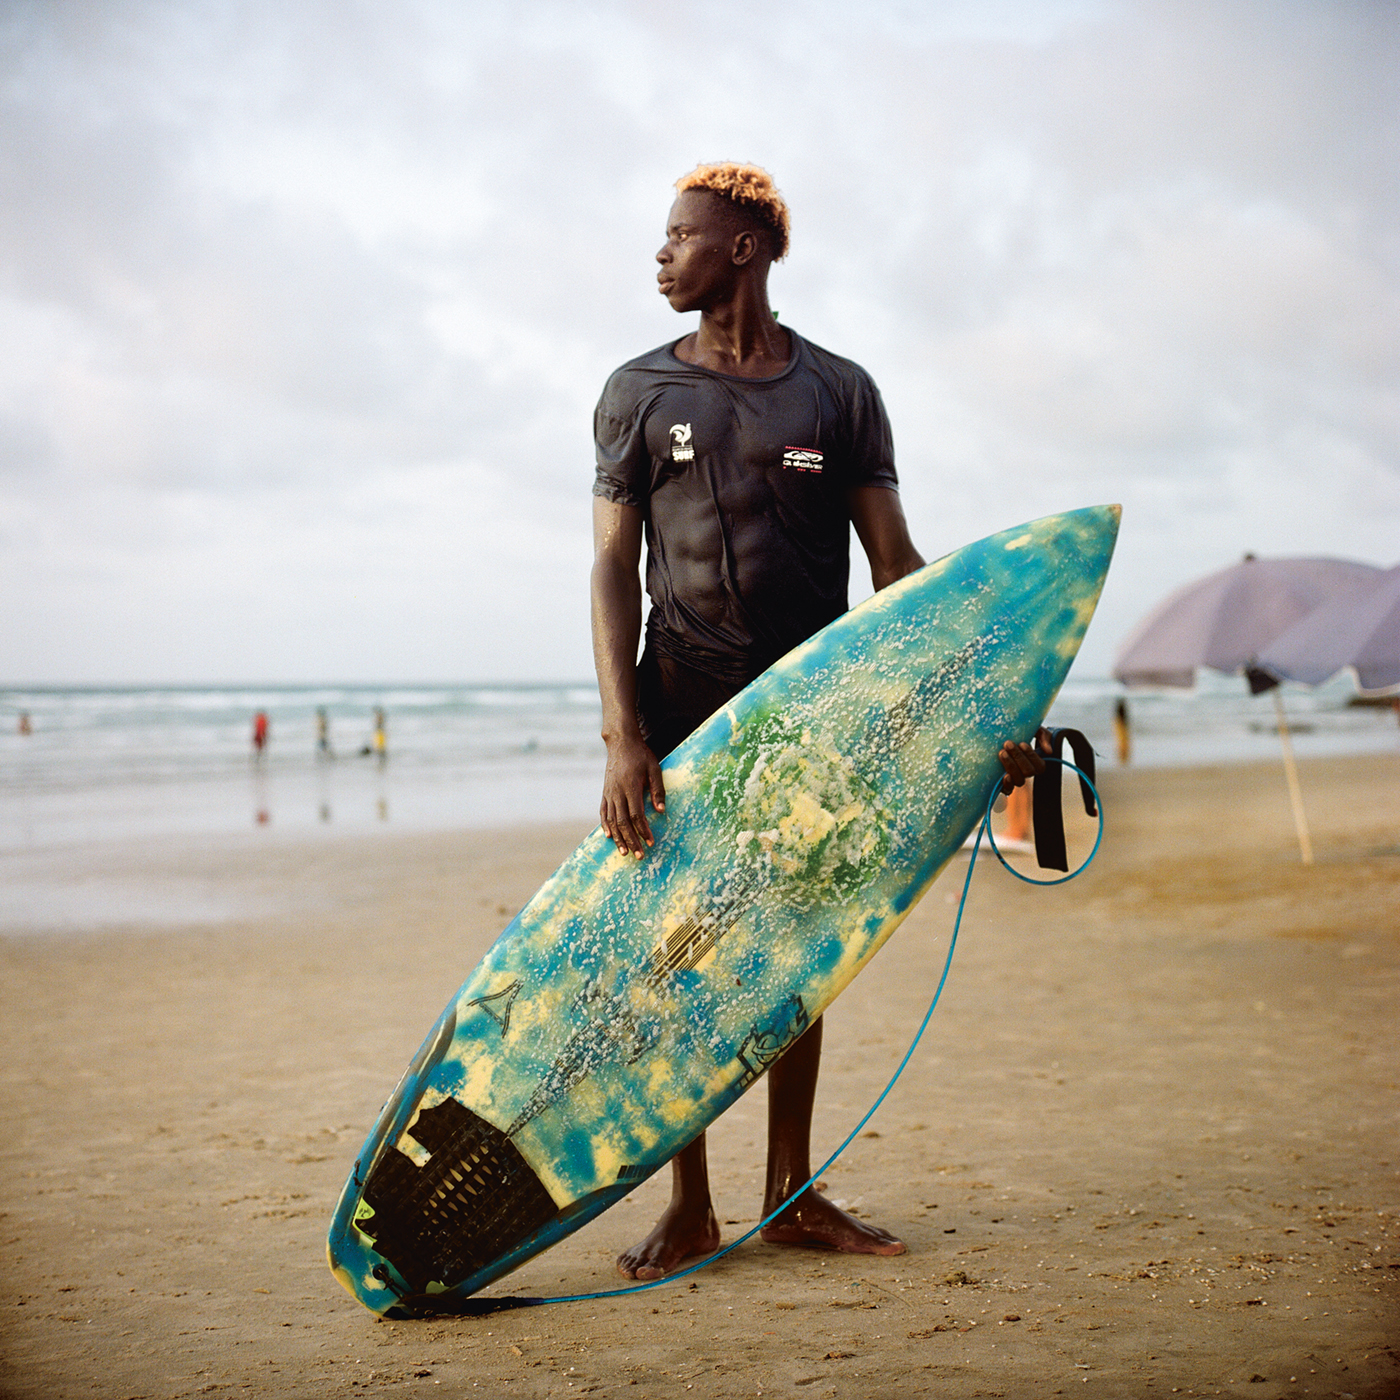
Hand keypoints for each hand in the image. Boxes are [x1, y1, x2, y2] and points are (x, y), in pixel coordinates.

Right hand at [600, 732, 665, 858]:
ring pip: (611, 820)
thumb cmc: (641, 755)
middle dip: (631, 840)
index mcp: (630, 787)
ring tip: (625, 852)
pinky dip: (605, 826)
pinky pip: (603, 812)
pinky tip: (609, 836)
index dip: (643, 830)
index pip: (636, 815)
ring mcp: (609, 793)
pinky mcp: (605, 792)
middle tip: (640, 855)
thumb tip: (661, 811)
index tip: (651, 842)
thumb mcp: (654, 769)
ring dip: (618, 838)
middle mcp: (617, 792)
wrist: (621, 743)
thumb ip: (658, 790)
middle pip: (622, 822)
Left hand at [997, 728, 1050, 793]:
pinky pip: (1008, 790)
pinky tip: (1004, 776)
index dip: (1032, 756)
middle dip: (1018, 757)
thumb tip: (1049, 751)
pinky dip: (1008, 785)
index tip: (1022, 743)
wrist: (998, 736)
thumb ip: (1044, 737)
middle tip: (1008, 744)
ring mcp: (1016, 778)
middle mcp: (1026, 772)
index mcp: (1035, 763)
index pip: (1040, 766)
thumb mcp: (1034, 730)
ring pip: (1019, 780)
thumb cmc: (1019, 734)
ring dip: (1011, 766)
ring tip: (1002, 753)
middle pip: (1029, 772)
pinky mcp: (1004, 783)